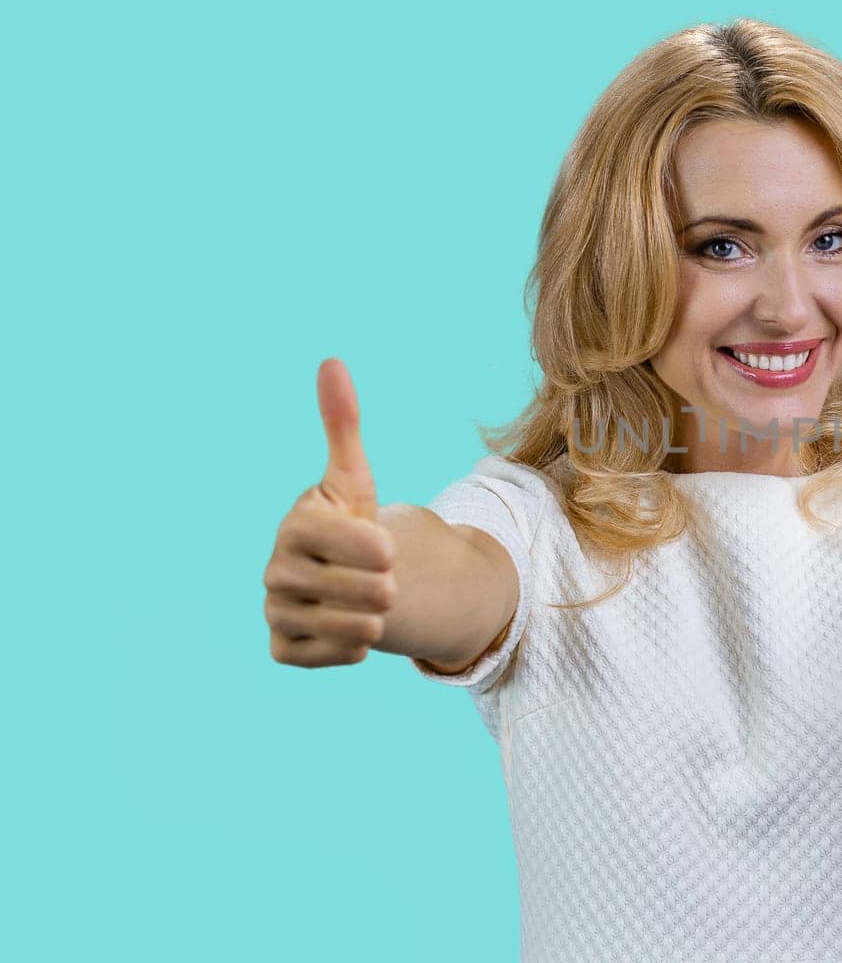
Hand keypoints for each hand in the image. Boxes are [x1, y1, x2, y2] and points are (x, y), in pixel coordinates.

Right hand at [262, 358, 397, 667]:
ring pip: (351, 628)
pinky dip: (353, 648)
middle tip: (384, 580)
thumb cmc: (349, 521)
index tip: (388, 547)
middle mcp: (275, 570)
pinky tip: (354, 630)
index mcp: (295, 525)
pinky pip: (330, 656)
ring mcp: (275, 610)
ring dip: (375, 618)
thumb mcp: (354, 477)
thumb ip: (343, 425)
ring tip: (372, 604)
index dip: (377, 547)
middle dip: (384, 586)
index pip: (348, 542)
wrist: (341, 575)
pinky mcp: (282, 648)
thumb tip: (331, 362)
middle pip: (361, 591)